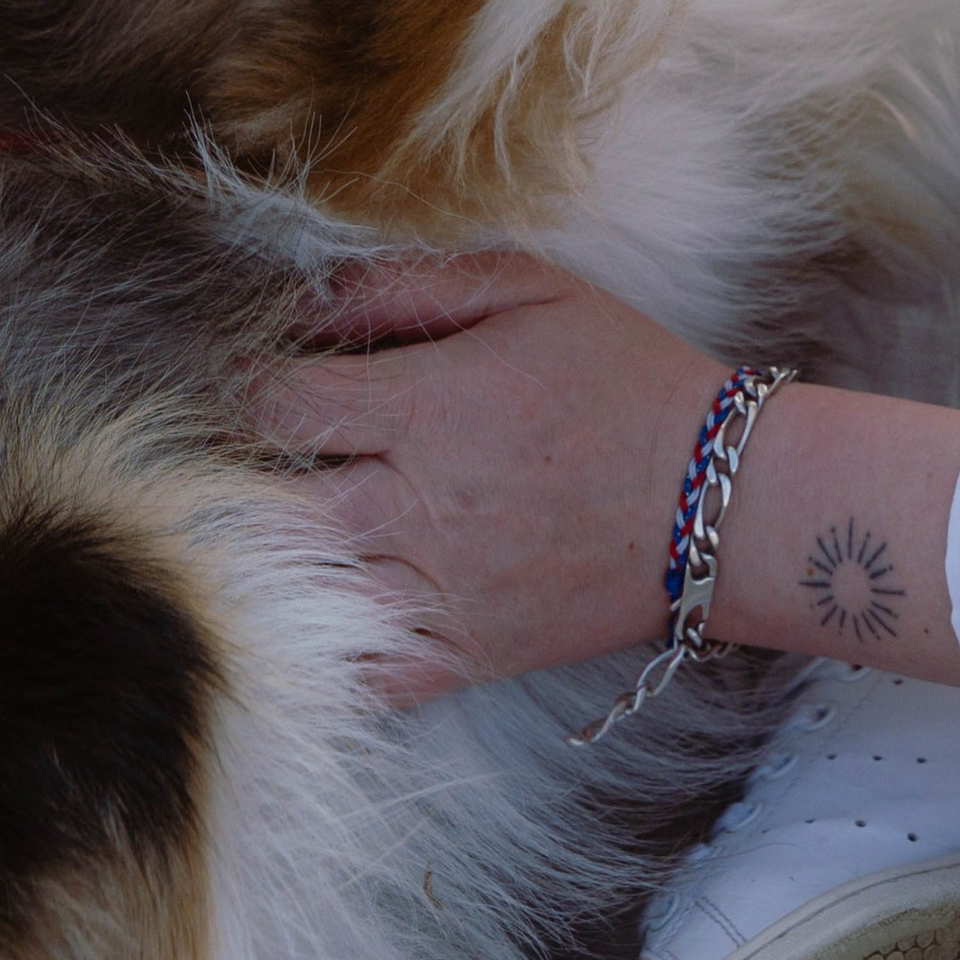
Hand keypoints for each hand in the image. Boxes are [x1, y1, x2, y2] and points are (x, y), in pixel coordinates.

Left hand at [261, 250, 959, 703]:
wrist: (722, 500)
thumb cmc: (623, 376)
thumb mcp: (526, 289)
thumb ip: (408, 284)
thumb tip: (305, 294)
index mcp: (425, 409)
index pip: (275, 403)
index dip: (243, 382)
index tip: (250, 371)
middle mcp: (417, 506)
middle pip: (264, 503)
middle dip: (238, 473)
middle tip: (247, 453)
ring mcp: (439, 591)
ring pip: (298, 591)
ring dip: (265, 557)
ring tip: (269, 523)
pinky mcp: (466, 654)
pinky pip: (362, 675)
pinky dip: (321, 645)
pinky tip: (314, 607)